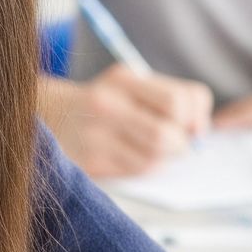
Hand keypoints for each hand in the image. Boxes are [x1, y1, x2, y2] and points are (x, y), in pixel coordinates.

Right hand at [40, 68, 213, 177]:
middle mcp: (105, 105)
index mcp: (122, 79)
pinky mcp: (89, 162)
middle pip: (166, 135)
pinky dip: (144, 167)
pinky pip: (135, 171)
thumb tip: (199, 134)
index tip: (192, 125)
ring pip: (153, 159)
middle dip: (181, 144)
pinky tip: (133, 156)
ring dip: (164, 159)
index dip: (195, 118)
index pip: (178, 100)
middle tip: (176, 143)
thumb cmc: (105, 103)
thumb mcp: (133, 86)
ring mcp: (94, 136)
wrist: (52, 116)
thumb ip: (170, 99)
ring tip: (154, 150)